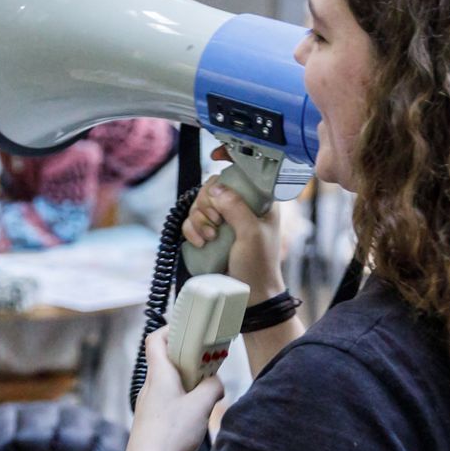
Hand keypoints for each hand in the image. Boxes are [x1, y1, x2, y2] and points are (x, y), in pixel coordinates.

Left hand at [127, 329, 223, 450]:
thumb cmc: (171, 435)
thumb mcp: (201, 407)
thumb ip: (213, 388)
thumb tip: (216, 384)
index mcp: (159, 376)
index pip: (156, 340)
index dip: (171, 329)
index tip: (191, 330)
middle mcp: (150, 387)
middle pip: (167, 360)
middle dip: (190, 357)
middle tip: (211, 362)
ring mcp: (149, 405)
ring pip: (170, 382)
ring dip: (189, 381)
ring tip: (208, 390)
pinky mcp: (153, 422)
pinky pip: (169, 400)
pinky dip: (184, 399)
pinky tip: (197, 414)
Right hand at [181, 148, 283, 297]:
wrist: (248, 295)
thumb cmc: (259, 265)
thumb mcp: (251, 234)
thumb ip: (236, 208)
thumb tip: (216, 188)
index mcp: (258, 201)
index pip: (244, 170)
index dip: (230, 157)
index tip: (215, 155)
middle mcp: (239, 206)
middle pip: (212, 186)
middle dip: (208, 203)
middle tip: (216, 223)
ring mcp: (222, 220)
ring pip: (199, 203)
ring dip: (199, 219)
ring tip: (210, 237)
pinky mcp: (207, 233)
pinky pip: (190, 221)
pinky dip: (191, 230)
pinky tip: (201, 242)